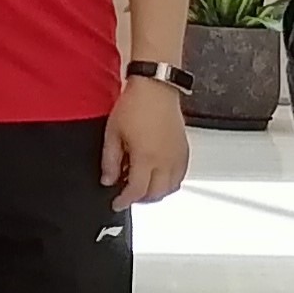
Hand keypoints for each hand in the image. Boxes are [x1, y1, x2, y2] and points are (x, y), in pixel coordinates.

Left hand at [104, 76, 188, 206]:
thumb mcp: (113, 133)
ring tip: (140, 186)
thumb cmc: (134, 106)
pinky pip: (180, 176)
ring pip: (171, 188)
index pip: (137, 191)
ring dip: (156, 192)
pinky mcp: (185, 151)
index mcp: (146, 158)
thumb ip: (110, 160)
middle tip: (126, 195)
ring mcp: (178, 157)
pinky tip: (156, 175)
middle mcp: (166, 161)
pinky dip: (169, 182)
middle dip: (140, 199)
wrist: (156, 89)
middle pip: (156, 194)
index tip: (116, 203)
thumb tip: (108, 180)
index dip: (125, 200)